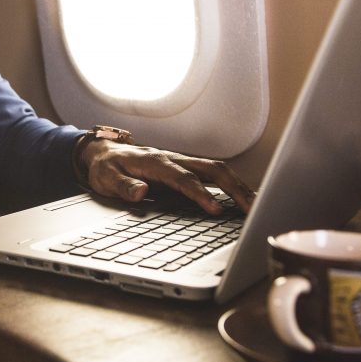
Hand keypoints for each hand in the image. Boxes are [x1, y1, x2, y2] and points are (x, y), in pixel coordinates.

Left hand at [79, 139, 254, 214]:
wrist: (105, 152)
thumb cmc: (107, 167)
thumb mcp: (106, 178)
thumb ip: (122, 186)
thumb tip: (140, 192)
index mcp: (155, 163)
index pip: (183, 179)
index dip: (200, 194)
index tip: (215, 209)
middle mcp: (173, 159)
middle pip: (211, 169)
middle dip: (233, 188)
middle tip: (251, 209)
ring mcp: (182, 161)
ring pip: (217, 169)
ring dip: (238, 185)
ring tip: (255, 205)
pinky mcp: (186, 166)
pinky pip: (213, 172)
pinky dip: (231, 183)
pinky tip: (243, 197)